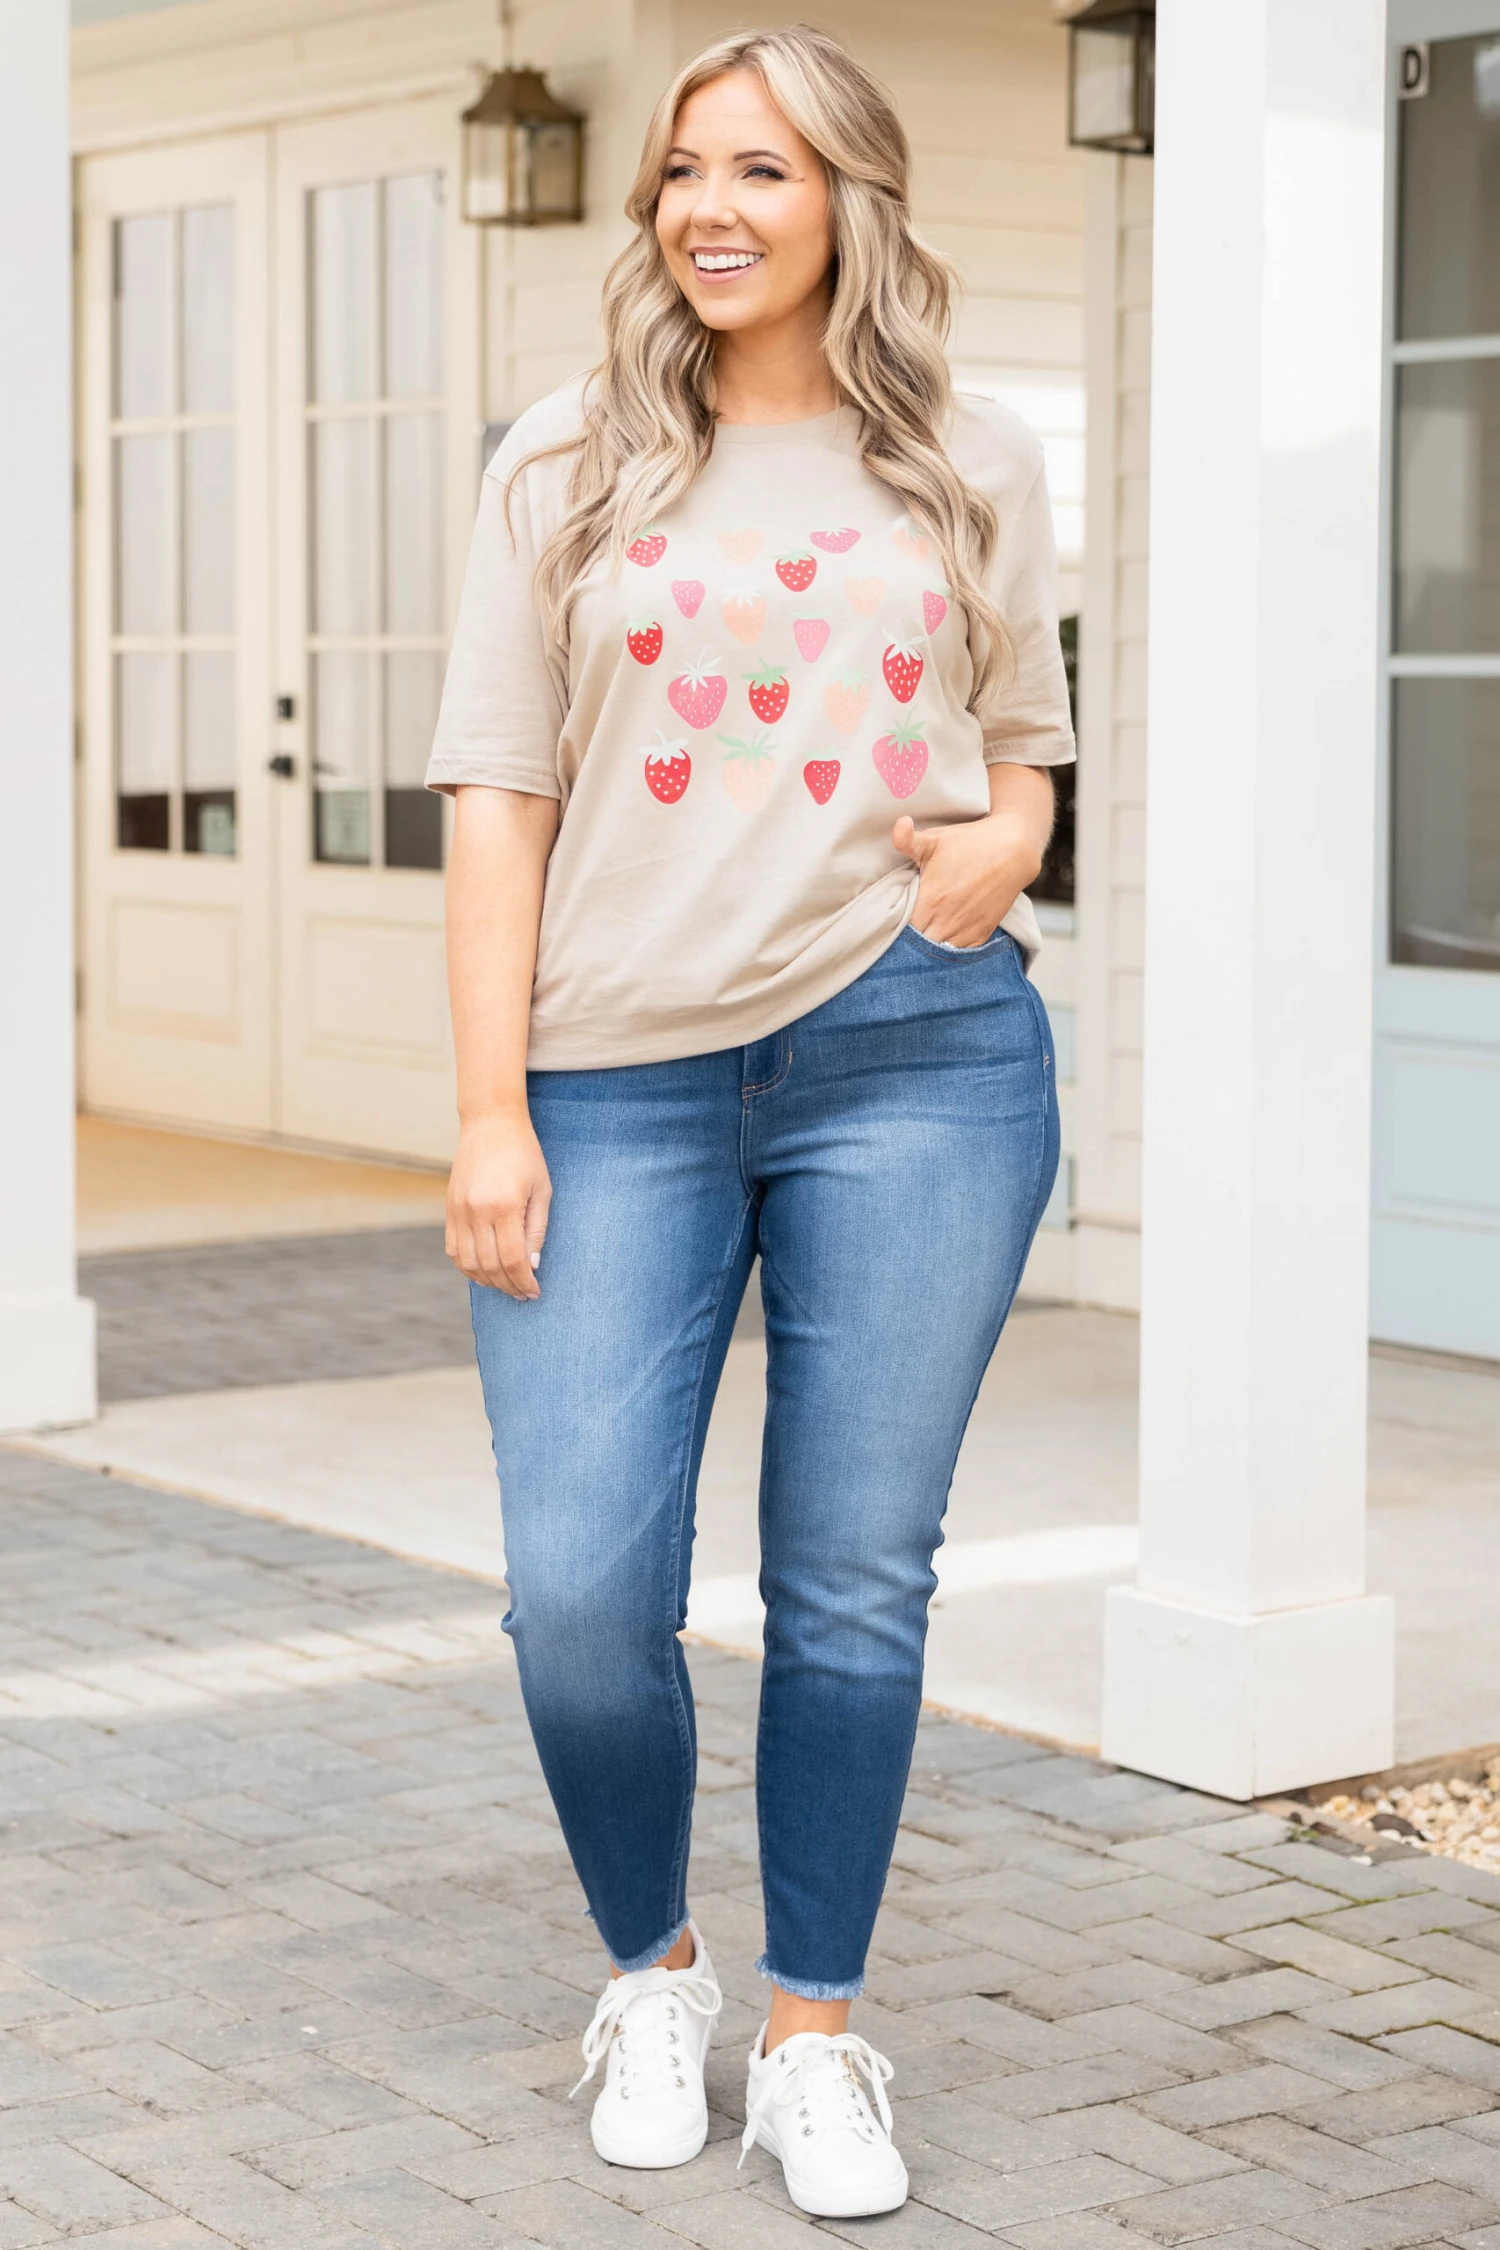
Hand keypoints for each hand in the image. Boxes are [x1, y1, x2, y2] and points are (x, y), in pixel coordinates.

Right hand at [446, 1109, 551, 1297]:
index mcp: (504, 1206)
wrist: (491, 1124)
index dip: (524, 1282)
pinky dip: (467, 1266)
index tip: (534, 1292)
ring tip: (505, 1285)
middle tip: (522, 1293)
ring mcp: (458, 1210)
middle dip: (508, 1286)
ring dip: (487, 1281)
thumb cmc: (524, 1154)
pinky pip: (453, 1249)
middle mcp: (477, 1211)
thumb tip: (532, 1266)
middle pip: (489, 1266)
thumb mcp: (542, 1190)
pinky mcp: (449, 1208)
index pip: (512, 1260)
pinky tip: (484, 1271)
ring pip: (467, 1263)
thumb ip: (536, 1230)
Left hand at [894, 808, 1044, 947]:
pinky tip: (939, 943)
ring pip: (938, 956)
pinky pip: (959, 955)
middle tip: (900, 936)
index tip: (888, 926)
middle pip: (918, 949)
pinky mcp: (981, 933)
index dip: (892, 933)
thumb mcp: (935, 839)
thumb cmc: (969, 842)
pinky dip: (948, 953)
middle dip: (907, 945)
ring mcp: (966, 930)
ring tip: (919, 940)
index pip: (901, 934)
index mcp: (930, 902)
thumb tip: (899, 824)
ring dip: (927, 951)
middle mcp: (947, 922)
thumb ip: (908, 839)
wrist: (1013, 849)